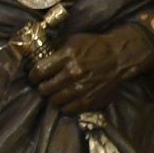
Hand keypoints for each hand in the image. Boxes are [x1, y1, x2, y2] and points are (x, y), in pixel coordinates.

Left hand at [28, 26, 153, 114]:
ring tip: (55, 94)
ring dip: (52, 98)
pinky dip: (64, 107)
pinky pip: (69, 110)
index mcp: (67, 56)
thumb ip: (55, 50)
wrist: (121, 57)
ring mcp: (82, 89)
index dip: (32, 77)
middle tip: (44, 86)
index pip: (39, 71)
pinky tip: (66, 101)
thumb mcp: (73, 41)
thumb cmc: (95, 47)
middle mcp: (73, 73)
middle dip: (41, 88)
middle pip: (44, 89)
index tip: (34, 78)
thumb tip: (37, 58)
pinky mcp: (90, 100)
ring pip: (54, 101)